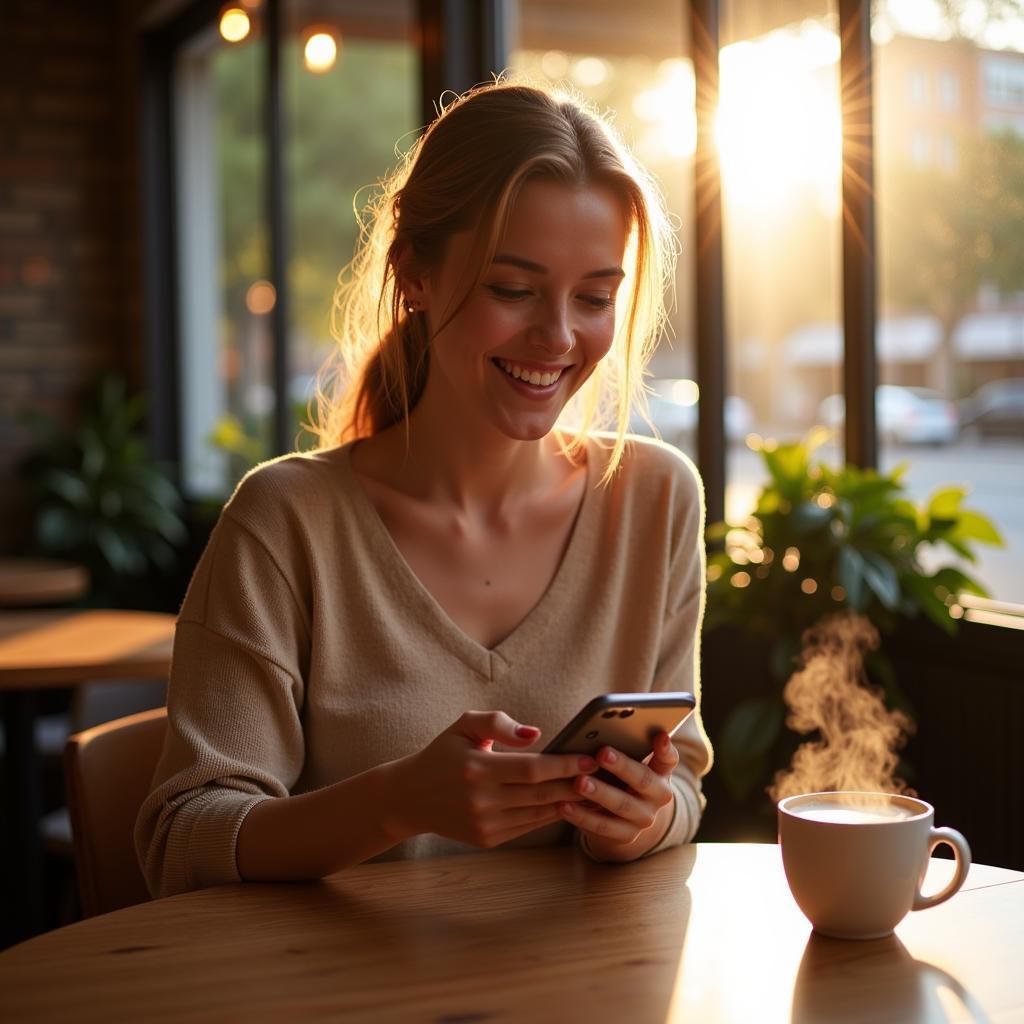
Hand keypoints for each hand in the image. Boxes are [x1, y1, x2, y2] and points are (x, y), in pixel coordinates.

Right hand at [393, 711, 599, 848]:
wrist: (411, 796)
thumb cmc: (444, 753)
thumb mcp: (464, 725)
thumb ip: (499, 723)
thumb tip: (535, 734)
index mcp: (476, 768)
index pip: (532, 769)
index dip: (565, 765)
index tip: (591, 757)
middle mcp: (481, 800)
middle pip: (542, 793)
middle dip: (577, 784)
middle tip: (607, 774)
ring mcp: (485, 824)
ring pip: (539, 813)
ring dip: (571, 802)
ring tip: (598, 789)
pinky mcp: (488, 839)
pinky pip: (528, 826)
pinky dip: (551, 815)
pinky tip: (570, 802)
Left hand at [559, 731, 677, 861]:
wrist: (624, 820)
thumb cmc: (621, 779)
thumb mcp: (629, 764)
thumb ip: (625, 748)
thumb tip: (601, 728)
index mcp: (661, 773)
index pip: (669, 759)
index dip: (665, 748)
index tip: (659, 735)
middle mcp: (658, 796)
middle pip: (643, 780)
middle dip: (621, 766)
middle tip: (602, 753)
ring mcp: (644, 818)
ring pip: (621, 804)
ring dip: (599, 793)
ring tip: (579, 782)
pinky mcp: (626, 836)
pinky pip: (603, 826)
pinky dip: (582, 816)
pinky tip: (564, 805)